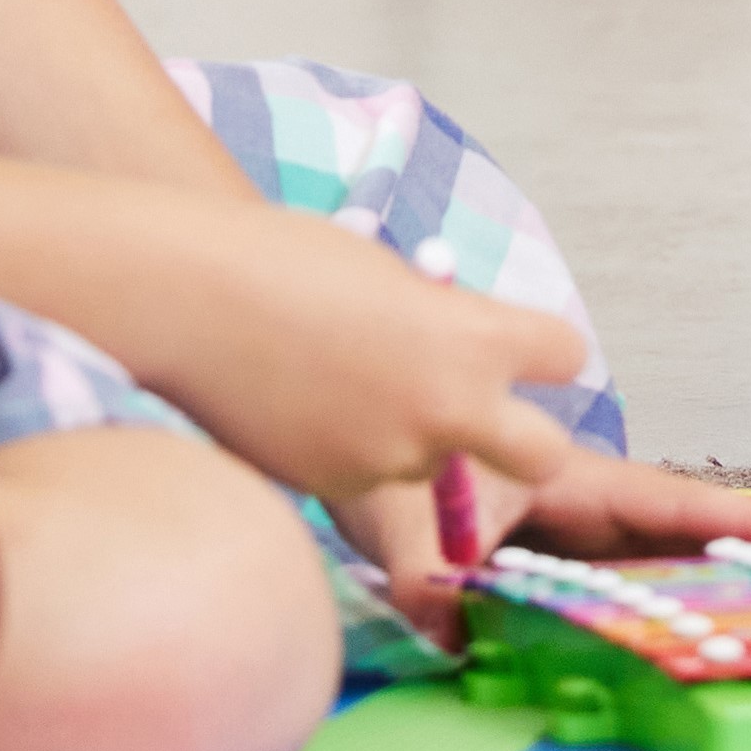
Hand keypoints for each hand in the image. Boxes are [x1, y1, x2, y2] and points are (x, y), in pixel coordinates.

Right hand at [90, 201, 606, 581]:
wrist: (185, 301)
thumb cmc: (284, 262)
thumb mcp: (391, 279)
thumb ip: (442, 324)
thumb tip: (460, 352)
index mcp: (472, 336)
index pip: (565, 355)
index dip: (545, 351)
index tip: (526, 348)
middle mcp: (448, 406)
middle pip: (545, 454)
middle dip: (531, 442)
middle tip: (498, 423)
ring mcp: (391, 457)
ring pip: (434, 461)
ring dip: (409, 434)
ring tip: (339, 377)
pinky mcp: (336, 488)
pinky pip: (368, 472)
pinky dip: (350, 447)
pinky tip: (301, 403)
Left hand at [325, 437, 750, 638]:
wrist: (343, 410)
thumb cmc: (376, 448)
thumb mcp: (395, 512)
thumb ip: (424, 571)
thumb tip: (450, 628)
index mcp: (565, 477)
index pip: (666, 502)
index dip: (736, 522)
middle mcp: (576, 500)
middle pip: (673, 532)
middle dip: (741, 560)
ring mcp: (560, 524)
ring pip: (641, 555)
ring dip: (696, 581)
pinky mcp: (534, 549)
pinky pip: (600, 576)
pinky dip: (637, 600)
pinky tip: (667, 634)